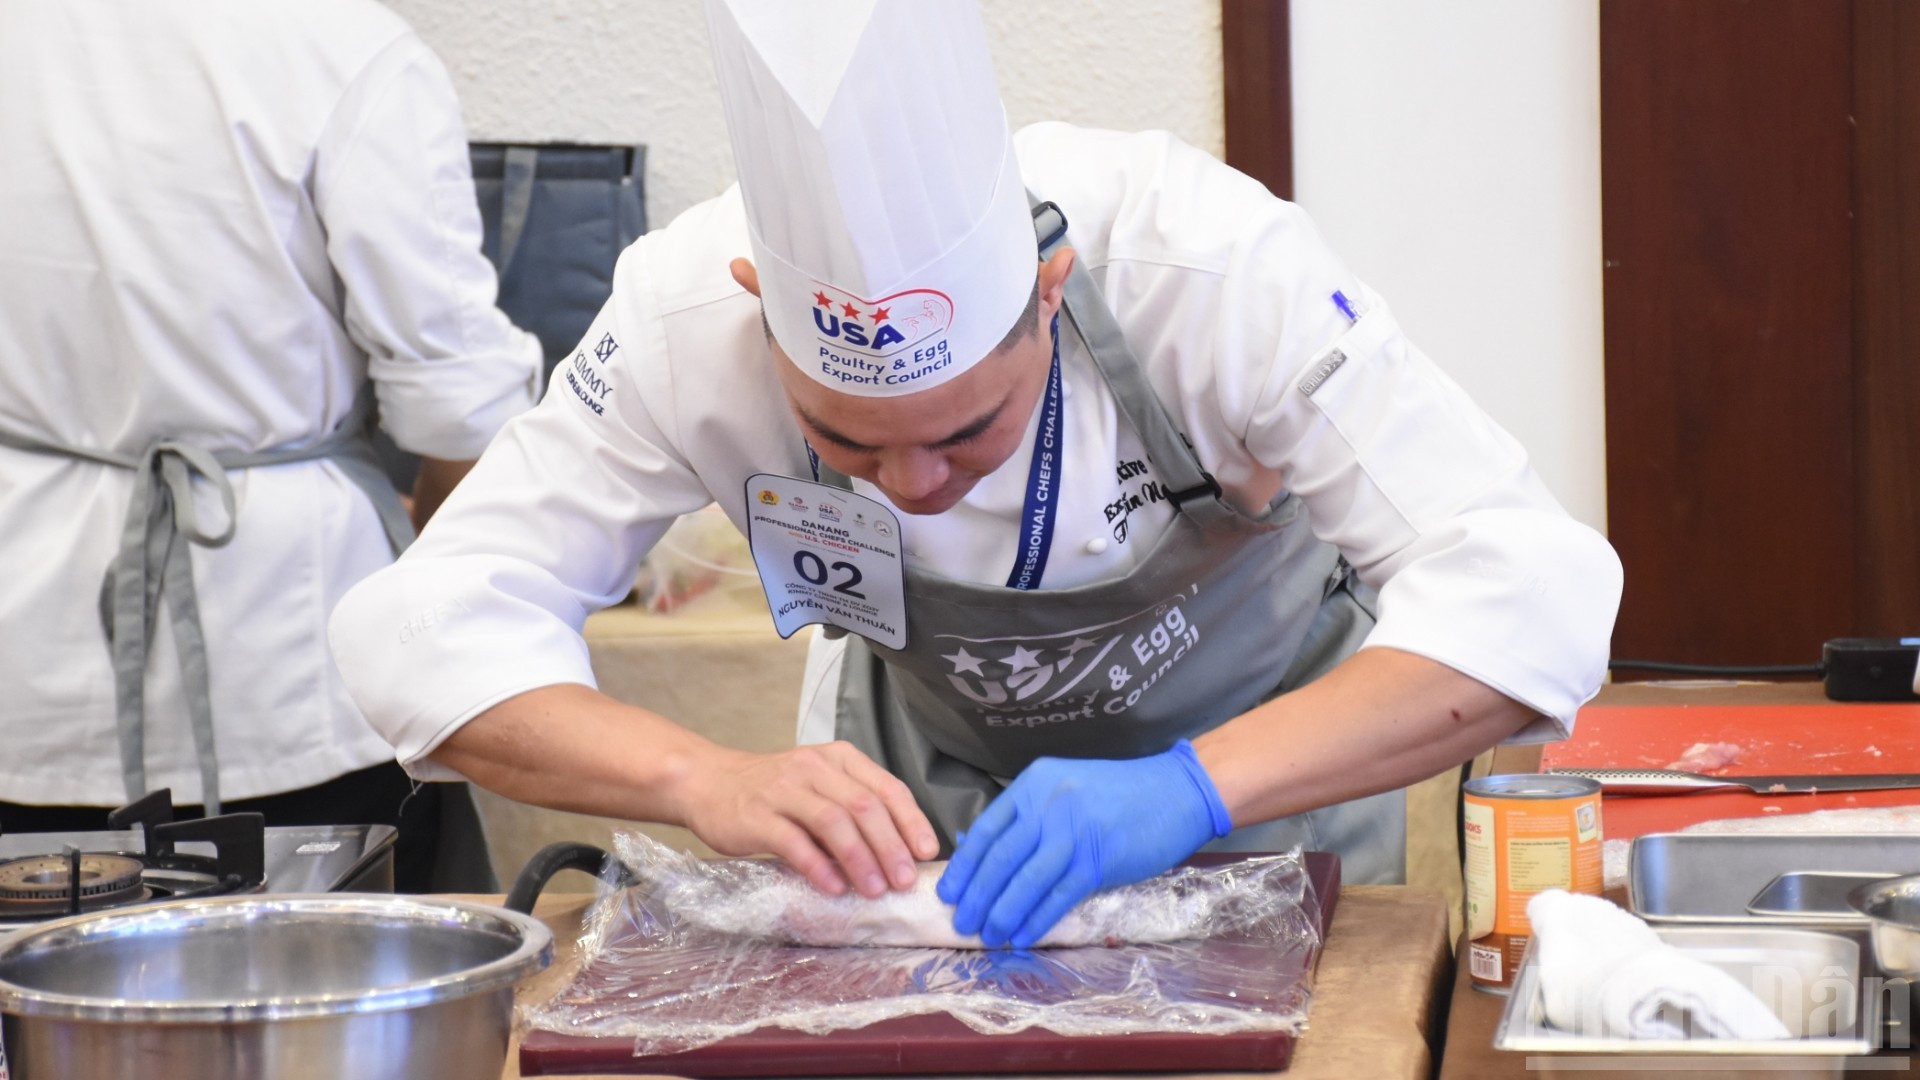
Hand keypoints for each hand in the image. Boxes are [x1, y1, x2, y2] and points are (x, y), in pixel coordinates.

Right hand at [675, 740, 939, 898]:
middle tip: (905, 881)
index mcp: (838, 759)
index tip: (927, 852)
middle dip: (890, 846)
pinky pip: (793, 841)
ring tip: (875, 889)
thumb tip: (899, 854)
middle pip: (864, 806)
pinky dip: (818, 866)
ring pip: (833, 821)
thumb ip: (853, 809)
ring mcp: (783, 790)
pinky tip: (834, 888)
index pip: (886, 787)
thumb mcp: (818, 786)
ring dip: (860, 858)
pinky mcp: (757, 816)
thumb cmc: (772, 791)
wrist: (707, 782)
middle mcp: (814, 768)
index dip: (911, 821)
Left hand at [935, 739, 1232, 947]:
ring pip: (1025, 881)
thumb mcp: (1063, 788)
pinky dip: (1036, 919)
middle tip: (962, 922)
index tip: (949, 891)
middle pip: (1001, 859)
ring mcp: (1074, 833)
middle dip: (977, 896)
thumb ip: (1027, 814)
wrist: (1175, 792)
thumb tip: (980, 849)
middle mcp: (1049, 806)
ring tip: (988, 936)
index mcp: (1034, 784)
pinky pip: (1058, 896)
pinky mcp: (1099, 860)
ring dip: (1002, 914)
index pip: (987, 829)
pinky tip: (1022, 936)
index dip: (964, 865)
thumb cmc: (1117, 794)